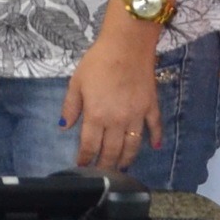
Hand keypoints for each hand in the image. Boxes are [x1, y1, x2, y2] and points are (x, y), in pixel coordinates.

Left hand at [61, 31, 164, 173]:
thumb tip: (63, 127)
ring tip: (122, 168)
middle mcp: (117, 120)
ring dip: (127, 159)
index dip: (85, 159)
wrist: (126, 45)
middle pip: (112, 150)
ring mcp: (137, 115)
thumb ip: (70, 107)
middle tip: (102, 174)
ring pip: (133, 145)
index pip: (90, 145)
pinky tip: (155, 147)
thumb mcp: (76, 82)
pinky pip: (155, 127)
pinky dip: (156, 138)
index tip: (82, 167)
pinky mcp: (151, 106)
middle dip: (105, 165)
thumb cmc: (98, 62)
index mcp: (97, 115)